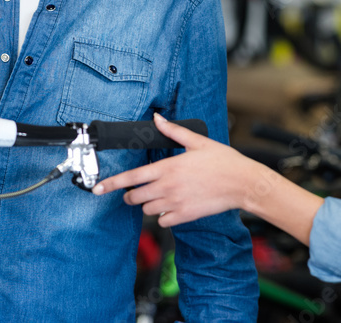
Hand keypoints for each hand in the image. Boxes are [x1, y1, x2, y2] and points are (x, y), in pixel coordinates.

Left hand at [93, 114, 268, 226]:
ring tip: (160, 195)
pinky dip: (163, 216)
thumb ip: (173, 131)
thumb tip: (157, 119)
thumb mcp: (197, 141)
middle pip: (135, 197)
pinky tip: (172, 207)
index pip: (131, 178)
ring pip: (147, 210)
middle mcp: (167, 187)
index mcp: (168, 168)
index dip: (111, 183)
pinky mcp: (184, 216)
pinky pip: (162, 222)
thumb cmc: (222, 161)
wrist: (242, 183)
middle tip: (137, 191)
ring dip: (148, 204)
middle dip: (131, 195)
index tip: (98, 188)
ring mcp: (175, 204)